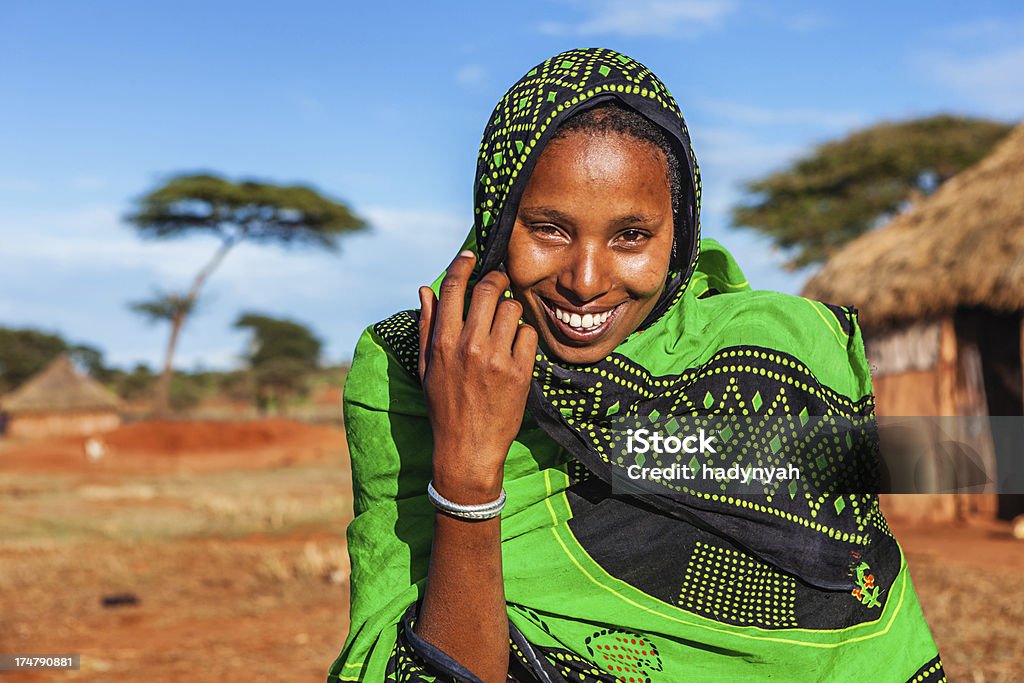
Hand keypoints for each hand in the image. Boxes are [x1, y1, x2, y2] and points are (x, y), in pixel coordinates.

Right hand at [417, 250, 537, 502]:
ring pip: (512, 309)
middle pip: (488, 289)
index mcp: (443, 342)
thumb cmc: (444, 407)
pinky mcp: (519, 373)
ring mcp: (496, 359)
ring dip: (511, 309)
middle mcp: (469, 346)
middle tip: (499, 281)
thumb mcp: (427, 366)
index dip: (463, 265)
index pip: (453, 288)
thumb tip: (426, 288)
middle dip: (496, 279)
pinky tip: (516, 348)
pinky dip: (524, 337)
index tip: (471, 256)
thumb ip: (427, 325)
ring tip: (506, 322)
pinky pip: (528, 335)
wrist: (467, 449)